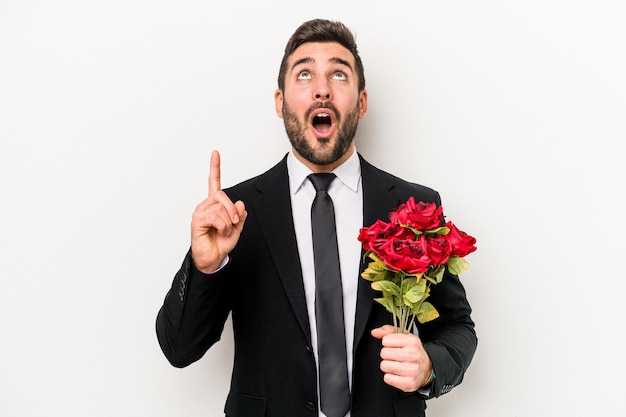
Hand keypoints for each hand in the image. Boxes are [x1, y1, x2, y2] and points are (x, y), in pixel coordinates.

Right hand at [190, 150, 246, 272]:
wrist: (212, 258)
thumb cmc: (221, 242)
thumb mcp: (236, 227)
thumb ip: (240, 215)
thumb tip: (240, 203)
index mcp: (215, 204)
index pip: (214, 182)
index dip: (215, 167)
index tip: (215, 153)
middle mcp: (206, 205)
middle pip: (223, 195)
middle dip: (233, 210)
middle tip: (234, 222)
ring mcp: (200, 211)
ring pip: (221, 207)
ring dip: (228, 221)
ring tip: (224, 230)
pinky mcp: (197, 219)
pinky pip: (216, 216)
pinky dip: (223, 225)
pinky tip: (218, 231)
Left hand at [371, 325, 432, 391]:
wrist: (427, 368)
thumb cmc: (413, 351)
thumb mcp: (404, 336)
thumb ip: (388, 331)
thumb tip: (375, 332)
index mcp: (412, 341)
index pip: (386, 340)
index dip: (387, 343)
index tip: (394, 346)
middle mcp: (413, 355)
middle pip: (384, 353)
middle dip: (387, 355)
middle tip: (395, 356)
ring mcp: (412, 370)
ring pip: (384, 366)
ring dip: (388, 366)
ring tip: (397, 364)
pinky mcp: (408, 383)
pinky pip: (387, 378)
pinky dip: (390, 377)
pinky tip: (398, 373)